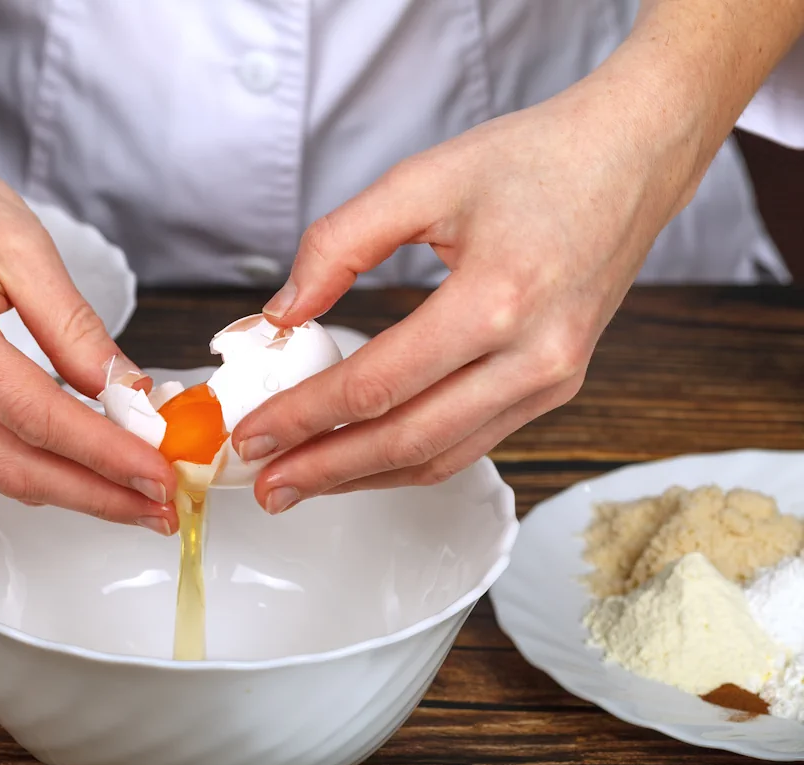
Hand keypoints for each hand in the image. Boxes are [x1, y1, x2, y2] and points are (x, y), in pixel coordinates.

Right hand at [0, 129, 177, 532]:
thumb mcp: (21, 242)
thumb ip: (75, 326)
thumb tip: (128, 393)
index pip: (38, 416)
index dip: (106, 454)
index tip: (160, 474)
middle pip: (14, 465)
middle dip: (95, 495)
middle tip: (159, 509)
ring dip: (70, 489)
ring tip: (134, 495)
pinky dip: (37, 463)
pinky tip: (84, 463)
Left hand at [232, 74, 710, 513]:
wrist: (632, 157)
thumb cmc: (534, 159)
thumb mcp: (421, 179)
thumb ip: (338, 244)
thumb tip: (283, 314)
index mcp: (498, 299)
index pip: (378, 383)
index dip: (305, 416)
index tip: (252, 435)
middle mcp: (534, 356)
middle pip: (409, 439)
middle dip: (326, 469)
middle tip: (265, 485)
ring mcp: (553, 380)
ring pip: (443, 456)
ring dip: (365, 477)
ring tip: (301, 482)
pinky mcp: (557, 386)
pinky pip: (474, 441)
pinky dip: (411, 458)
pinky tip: (365, 457)